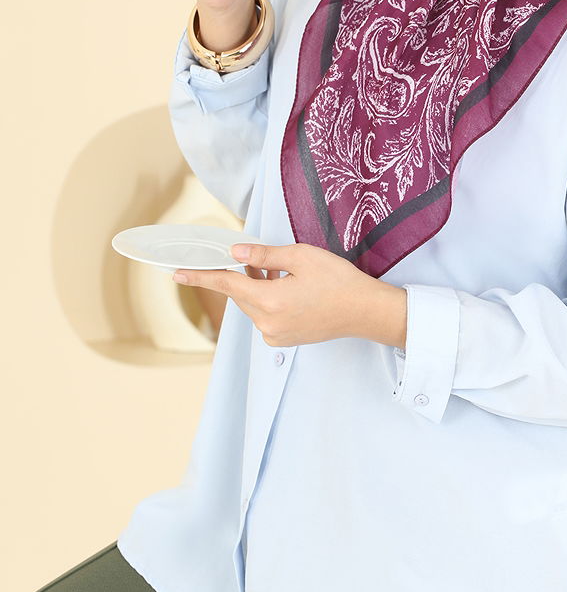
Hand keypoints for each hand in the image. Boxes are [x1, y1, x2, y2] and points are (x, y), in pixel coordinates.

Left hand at [173, 242, 406, 349]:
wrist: (364, 311)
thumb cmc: (338, 280)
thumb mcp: (301, 257)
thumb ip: (265, 255)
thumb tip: (236, 252)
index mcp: (269, 301)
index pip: (226, 284)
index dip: (201, 275)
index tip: (177, 273)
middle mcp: (267, 323)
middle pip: (240, 294)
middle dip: (243, 274)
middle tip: (259, 257)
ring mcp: (275, 335)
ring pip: (253, 304)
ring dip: (258, 286)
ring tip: (282, 271)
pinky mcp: (284, 340)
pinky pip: (264, 316)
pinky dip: (268, 299)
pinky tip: (288, 288)